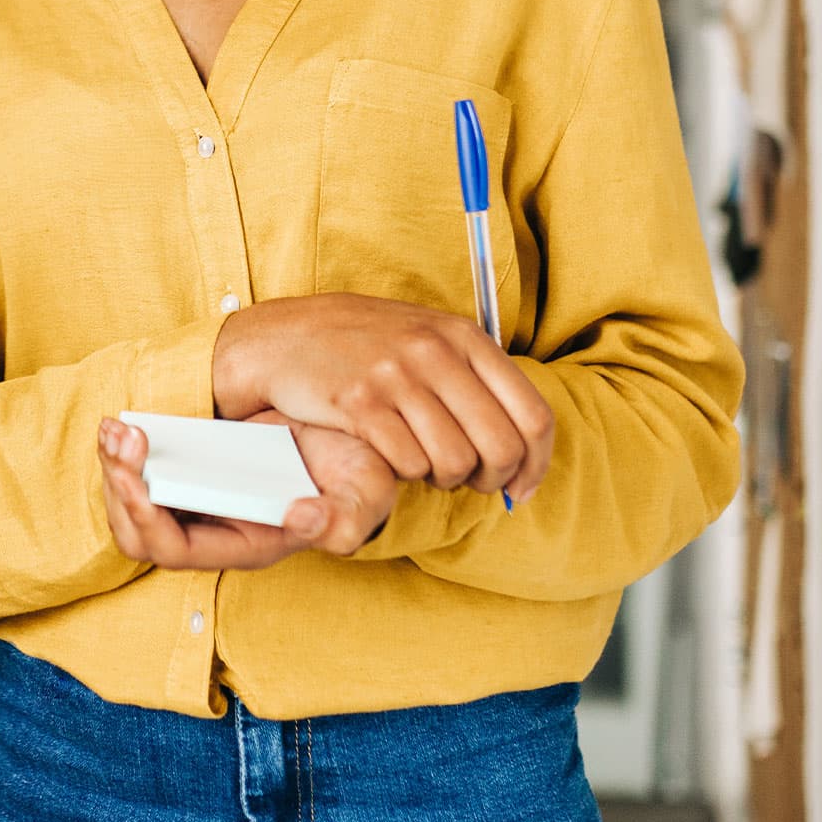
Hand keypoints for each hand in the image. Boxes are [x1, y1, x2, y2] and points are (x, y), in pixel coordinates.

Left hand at [97, 412, 396, 569]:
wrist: (352, 437)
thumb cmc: (358, 473)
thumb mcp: (364, 494)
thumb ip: (342, 519)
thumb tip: (300, 518)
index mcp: (246, 544)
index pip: (175, 550)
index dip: (145, 517)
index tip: (136, 474)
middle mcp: (216, 530)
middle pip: (139, 535)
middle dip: (118, 488)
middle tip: (117, 437)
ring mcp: (203, 503)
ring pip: (134, 506)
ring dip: (115, 467)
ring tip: (114, 427)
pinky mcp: (197, 470)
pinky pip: (145, 474)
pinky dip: (127, 451)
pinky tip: (123, 420)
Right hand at [213, 293, 553, 502]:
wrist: (286, 336)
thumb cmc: (366, 344)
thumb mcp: (429, 338)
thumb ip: (477, 379)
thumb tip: (526, 445)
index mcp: (463, 337)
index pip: (533, 415)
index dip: (535, 463)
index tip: (522, 485)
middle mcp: (435, 353)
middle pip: (501, 446)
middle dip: (492, 478)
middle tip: (471, 481)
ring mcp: (396, 377)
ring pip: (455, 462)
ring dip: (445, 478)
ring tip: (427, 464)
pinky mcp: (359, 404)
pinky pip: (407, 462)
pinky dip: (406, 471)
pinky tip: (394, 455)